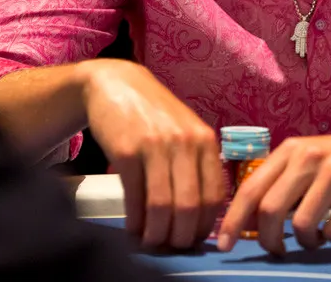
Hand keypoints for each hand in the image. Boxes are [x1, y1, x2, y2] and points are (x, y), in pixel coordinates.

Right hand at [81, 59, 224, 249]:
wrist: (116, 84)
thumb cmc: (154, 113)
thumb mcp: (185, 131)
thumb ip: (197, 164)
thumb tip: (201, 216)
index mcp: (205, 141)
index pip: (215, 197)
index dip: (205, 227)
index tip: (194, 241)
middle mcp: (184, 142)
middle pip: (189, 207)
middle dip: (180, 237)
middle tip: (170, 247)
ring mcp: (155, 145)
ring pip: (162, 207)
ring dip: (155, 234)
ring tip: (149, 242)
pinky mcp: (126, 151)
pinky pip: (134, 197)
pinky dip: (135, 221)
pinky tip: (133, 228)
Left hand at [216, 123, 330, 254]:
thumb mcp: (309, 159)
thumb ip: (281, 183)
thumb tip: (249, 221)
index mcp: (291, 150)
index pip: (251, 188)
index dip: (233, 220)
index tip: (223, 244)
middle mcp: (309, 158)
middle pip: (270, 210)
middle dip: (268, 240)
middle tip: (277, 250)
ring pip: (301, 225)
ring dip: (305, 242)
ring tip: (315, 236)